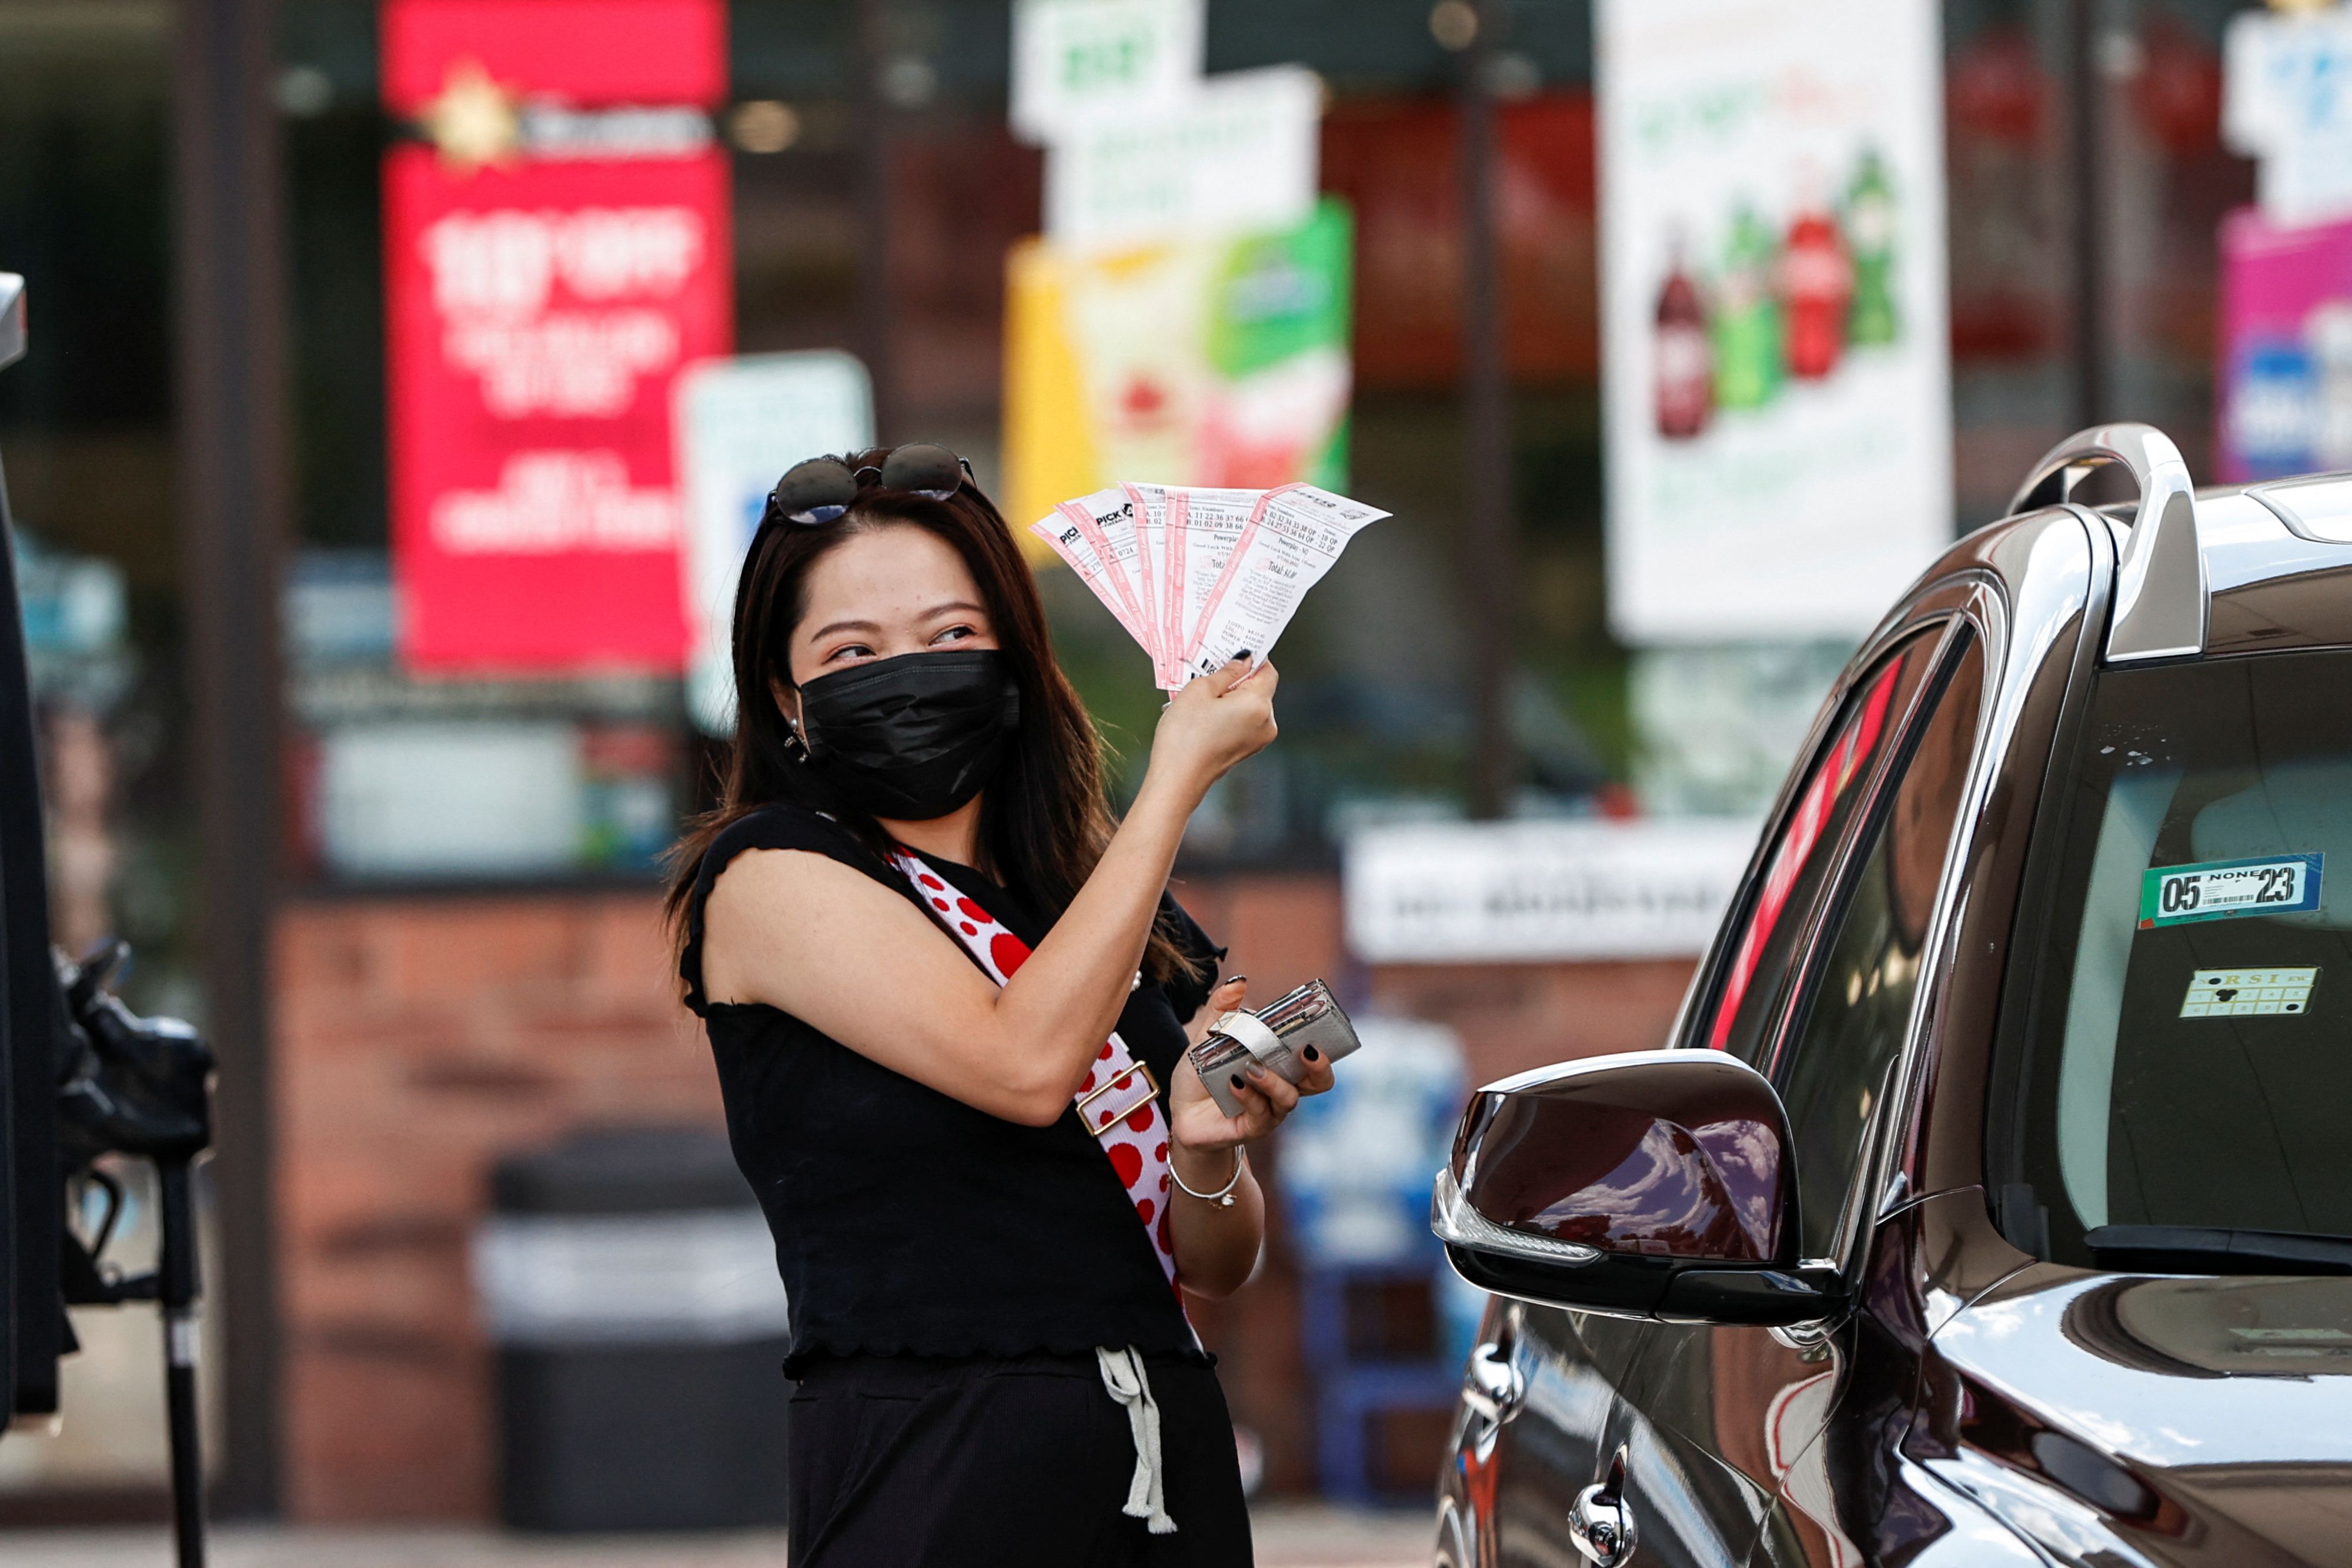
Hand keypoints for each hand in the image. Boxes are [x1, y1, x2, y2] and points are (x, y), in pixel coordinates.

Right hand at [1147, 656, 1277, 801]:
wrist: (1177, 780)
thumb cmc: (1185, 735)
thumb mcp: (1200, 690)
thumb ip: (1227, 671)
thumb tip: (1243, 660)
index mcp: (1258, 705)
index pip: (1267, 670)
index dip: (1252, 659)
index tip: (1233, 652)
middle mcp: (1266, 723)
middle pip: (1258, 689)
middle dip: (1236, 679)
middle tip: (1207, 674)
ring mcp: (1258, 739)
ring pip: (1249, 706)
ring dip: (1229, 697)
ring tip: (1201, 699)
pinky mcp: (1247, 750)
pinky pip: (1243, 722)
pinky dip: (1228, 714)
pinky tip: (1204, 715)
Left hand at [1166, 973, 1334, 1153]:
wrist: (1181, 1111)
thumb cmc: (1202, 1075)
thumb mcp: (1207, 1038)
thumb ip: (1222, 1010)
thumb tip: (1239, 981)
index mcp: (1280, 1065)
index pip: (1314, 1058)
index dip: (1324, 1047)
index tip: (1317, 1030)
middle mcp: (1281, 1088)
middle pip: (1319, 1083)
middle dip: (1319, 1067)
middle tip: (1308, 1051)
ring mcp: (1269, 1110)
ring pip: (1288, 1098)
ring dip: (1273, 1081)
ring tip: (1253, 1067)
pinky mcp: (1250, 1127)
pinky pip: (1259, 1113)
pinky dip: (1248, 1096)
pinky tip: (1234, 1083)